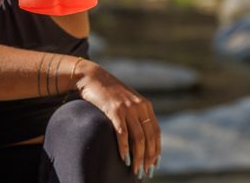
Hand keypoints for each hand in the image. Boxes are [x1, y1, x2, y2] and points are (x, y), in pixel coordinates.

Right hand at [75, 60, 160, 177]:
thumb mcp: (126, 102)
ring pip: (138, 138)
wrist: (92, 77)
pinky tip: (123, 158)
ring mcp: (127, 108)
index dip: (156, 149)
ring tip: (135, 170)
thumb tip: (140, 138)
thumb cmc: (107, 93)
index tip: (155, 164)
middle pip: (149, 137)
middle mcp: (139, 106)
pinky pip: (122, 133)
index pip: (156, 132)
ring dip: (138, 157)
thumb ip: (135, 116)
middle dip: (149, 157)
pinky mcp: (114, 110)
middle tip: (146, 172)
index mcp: (145, 106)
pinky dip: (123, 147)